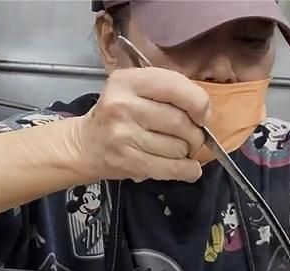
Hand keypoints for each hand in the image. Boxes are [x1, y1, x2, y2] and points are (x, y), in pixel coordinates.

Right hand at [69, 67, 208, 182]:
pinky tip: (190, 170)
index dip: (199, 103)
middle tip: (192, 138)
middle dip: (195, 133)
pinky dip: (186, 171)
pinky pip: (169, 168)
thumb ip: (166, 91)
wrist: (85, 145)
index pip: (175, 87)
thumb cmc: (117, 115)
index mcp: (127, 81)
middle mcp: (123, 105)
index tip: (202, 115)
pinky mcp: (126, 161)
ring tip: (179, 150)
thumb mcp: (134, 90)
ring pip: (176, 146)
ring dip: (187, 152)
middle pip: (179, 121)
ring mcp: (122, 135)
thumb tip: (204, 112)